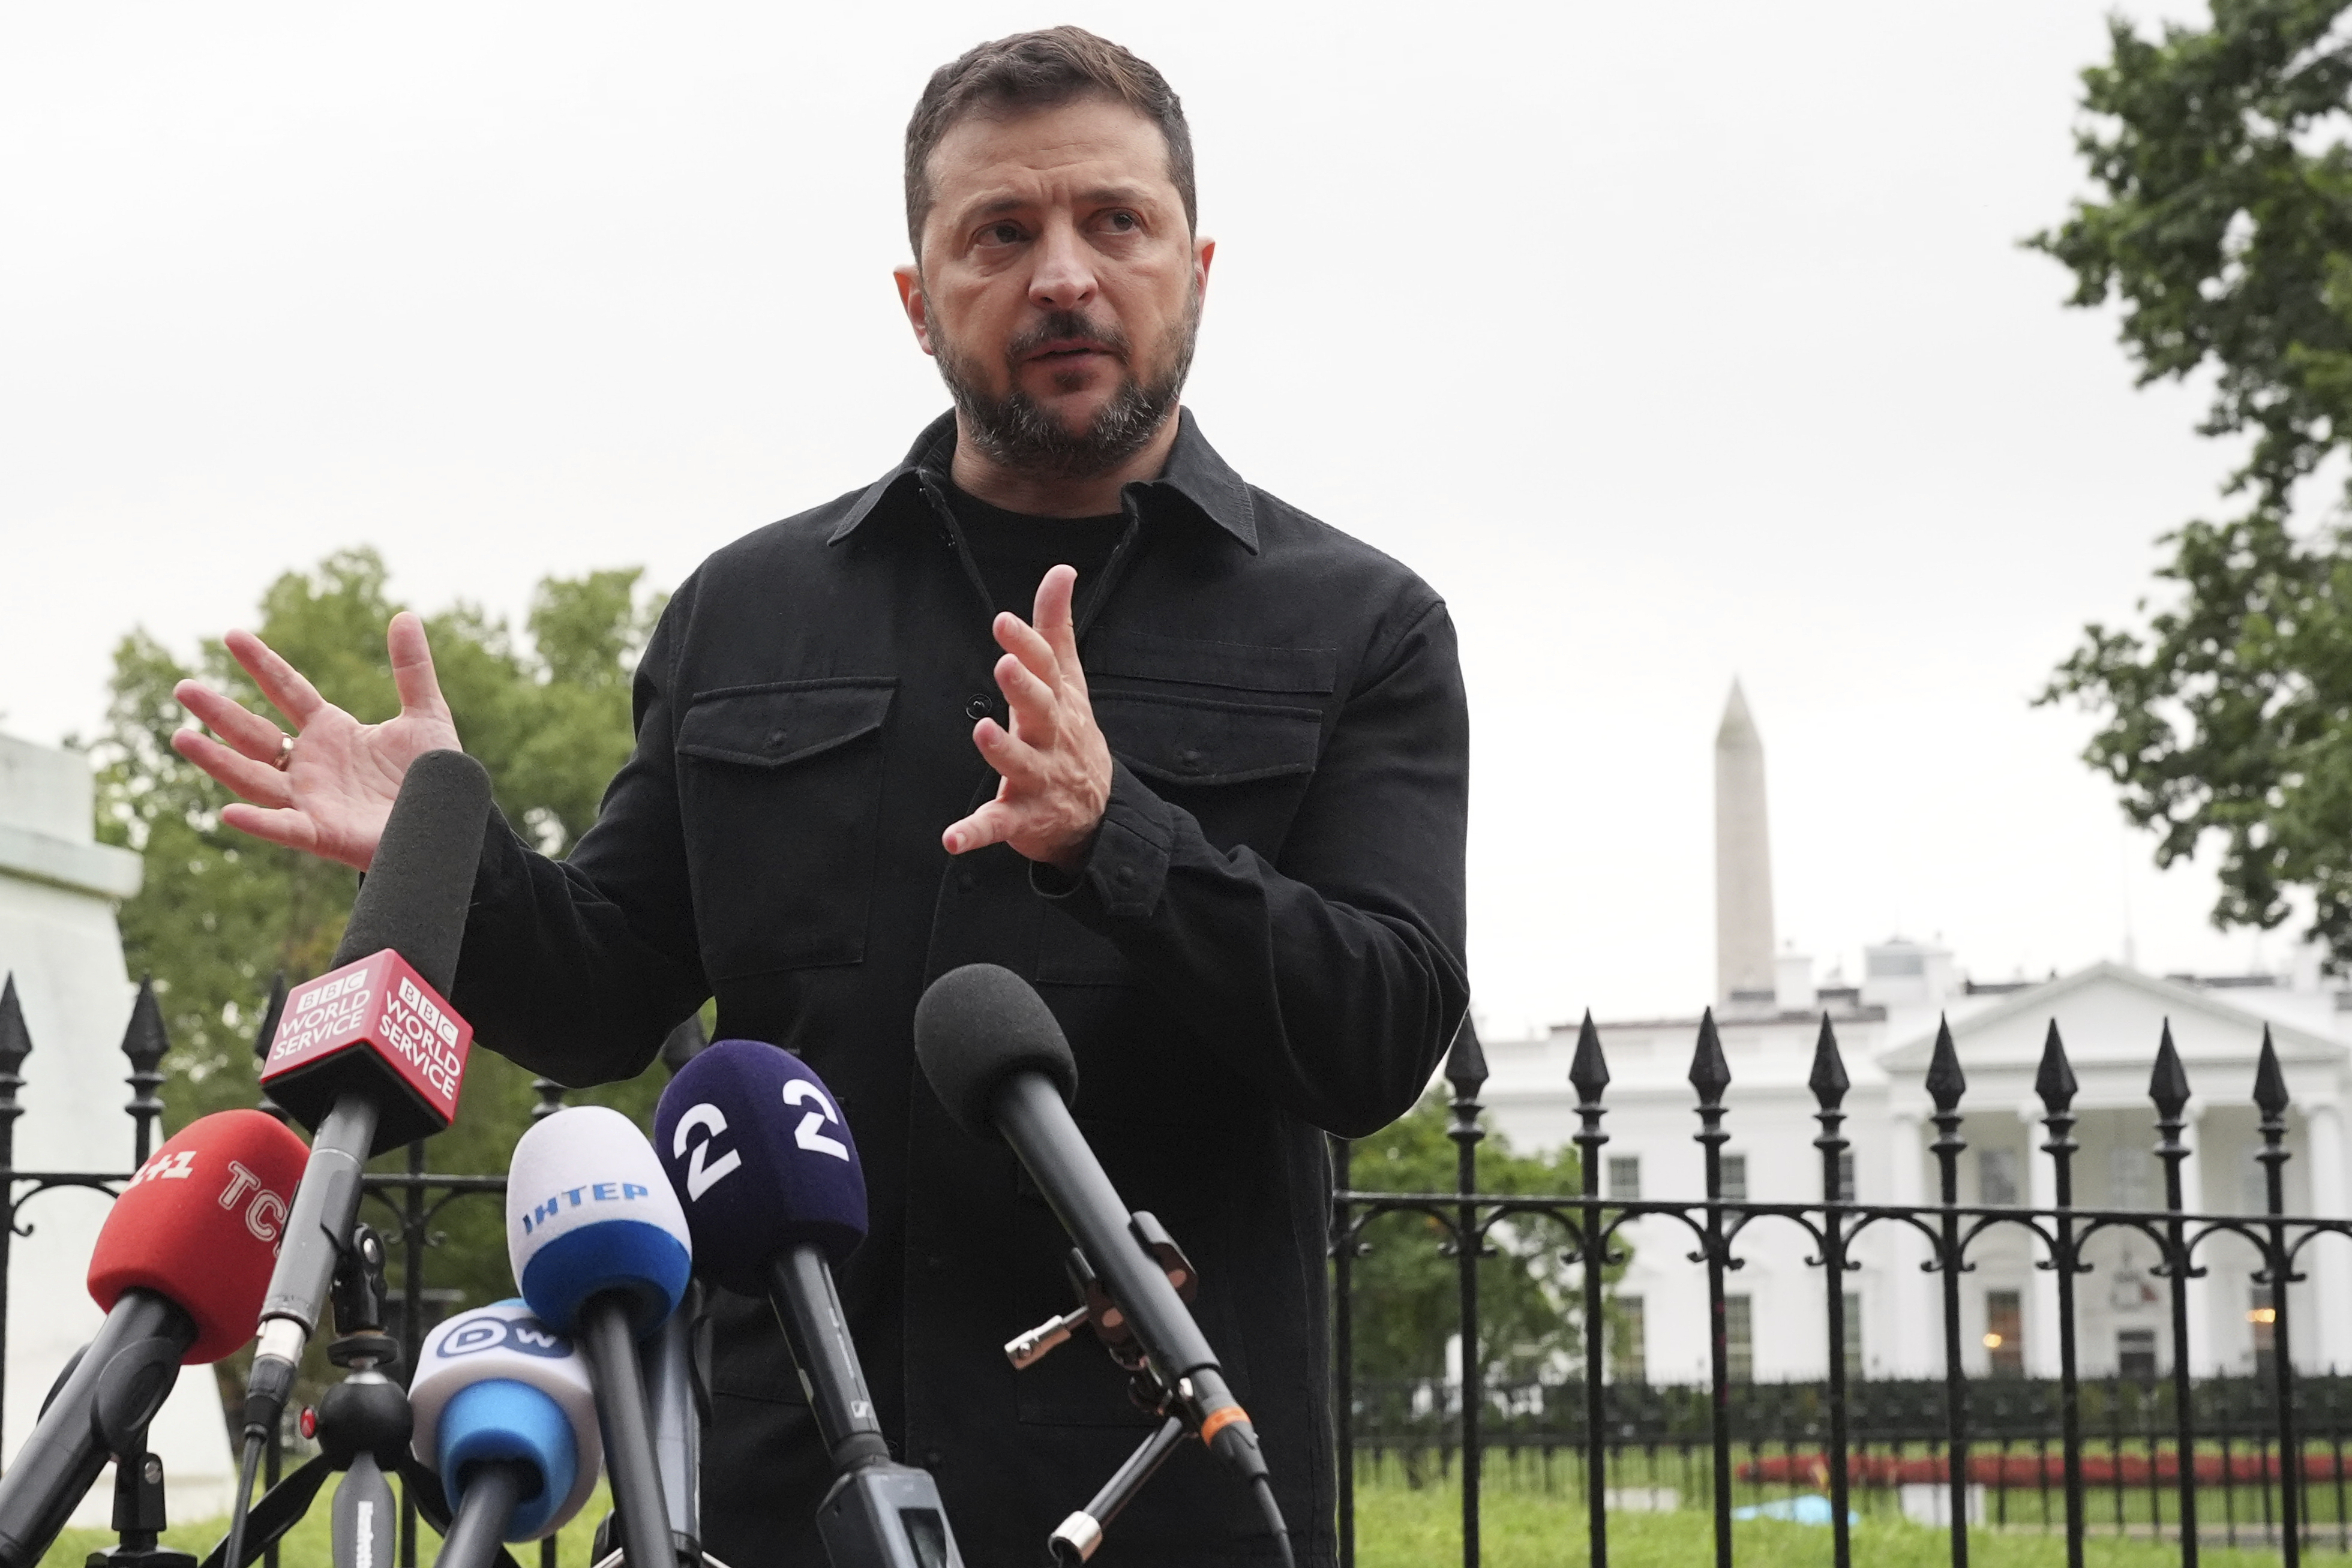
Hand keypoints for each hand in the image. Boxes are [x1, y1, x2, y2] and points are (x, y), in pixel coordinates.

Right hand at [170, 611, 461, 870]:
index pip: (287, 690)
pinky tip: (229, 813)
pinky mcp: (323, 834)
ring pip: (253, 778)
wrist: (451, 826)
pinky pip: (285, 828)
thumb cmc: (433, 777)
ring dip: (218, 760)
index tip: (232, 634)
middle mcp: (311, 764)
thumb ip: (413, 670)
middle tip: (183, 687)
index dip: (261, 663)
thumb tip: (405, 615)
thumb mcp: (427, 716)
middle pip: (255, 733)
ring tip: (181, 736)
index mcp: (331, 731)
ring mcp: (311, 800)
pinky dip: (259, 822)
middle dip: (219, 712)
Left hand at [943, 565, 1111, 870]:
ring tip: (982, 731)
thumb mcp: (1069, 683)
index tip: (1004, 621)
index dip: (1027, 645)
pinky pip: (999, 825)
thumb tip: (1061, 570)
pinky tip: (953, 838)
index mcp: (1059, 705)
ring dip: (1003, 751)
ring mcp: (1039, 780)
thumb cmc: (1071, 737)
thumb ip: (1056, 629)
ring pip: (1021, 765)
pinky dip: (976, 832)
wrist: (1098, 815)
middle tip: (1005, 666)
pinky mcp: (1023, 818)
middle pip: (1041, 712)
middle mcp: (1052, 740)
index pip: (1046, 670)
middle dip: (1025, 690)